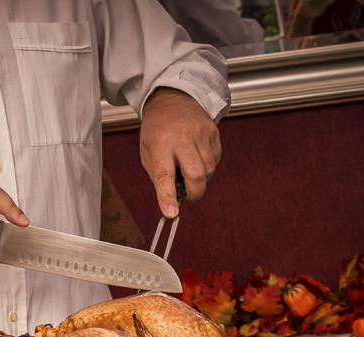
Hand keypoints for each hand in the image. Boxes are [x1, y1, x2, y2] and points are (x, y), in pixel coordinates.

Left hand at [139, 88, 221, 218]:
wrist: (172, 97)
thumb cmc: (157, 128)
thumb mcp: (147, 151)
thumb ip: (159, 175)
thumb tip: (174, 198)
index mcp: (160, 143)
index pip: (164, 175)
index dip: (167, 196)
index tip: (171, 213)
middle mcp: (182, 137)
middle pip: (197, 175)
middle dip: (195, 192)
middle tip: (188, 194)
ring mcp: (201, 133)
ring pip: (209, 170)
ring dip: (201, 179)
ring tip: (189, 168)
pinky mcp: (213, 131)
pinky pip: (216, 159)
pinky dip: (207, 166)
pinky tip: (197, 156)